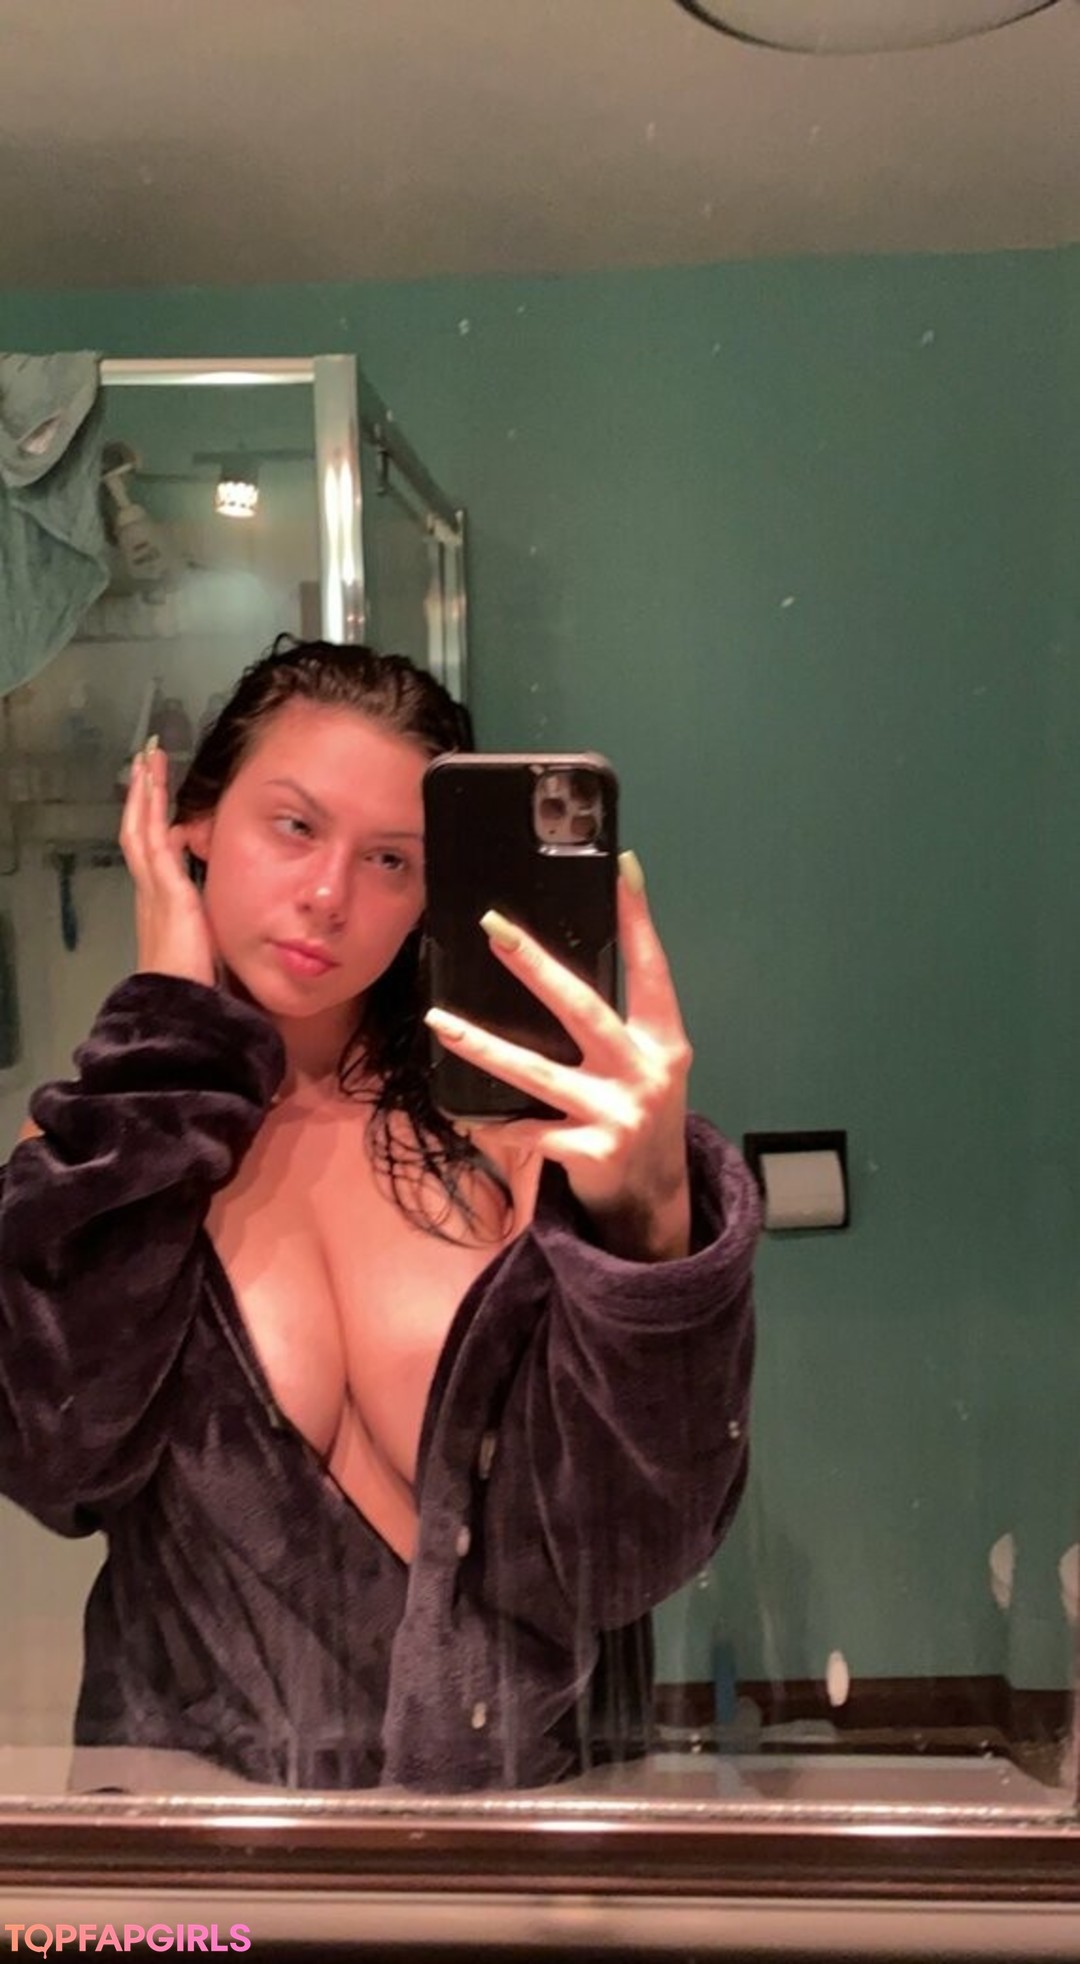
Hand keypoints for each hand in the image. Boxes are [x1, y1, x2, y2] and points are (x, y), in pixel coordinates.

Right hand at [118, 742, 217, 987]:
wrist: (181, 1005)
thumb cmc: (194, 985)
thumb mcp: (202, 942)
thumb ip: (204, 918)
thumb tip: (208, 895)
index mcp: (159, 904)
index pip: (151, 852)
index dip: (151, 821)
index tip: (156, 797)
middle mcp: (151, 893)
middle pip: (139, 832)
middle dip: (143, 797)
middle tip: (144, 762)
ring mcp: (155, 891)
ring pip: (141, 830)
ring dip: (143, 795)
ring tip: (145, 763)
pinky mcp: (167, 893)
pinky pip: (153, 844)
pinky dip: (151, 815)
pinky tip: (154, 792)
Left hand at [425, 853, 693, 1261]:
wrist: (653, 1199)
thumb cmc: (639, 1116)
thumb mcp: (646, 1066)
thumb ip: (618, 1027)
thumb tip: (554, 973)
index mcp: (664, 1042)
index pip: (652, 969)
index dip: (638, 918)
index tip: (620, 867)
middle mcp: (644, 1071)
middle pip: (583, 1007)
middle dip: (534, 965)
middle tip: (494, 928)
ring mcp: (617, 1113)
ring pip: (536, 1070)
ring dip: (482, 1045)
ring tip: (439, 1021)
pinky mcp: (589, 1151)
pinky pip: (526, 1129)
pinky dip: (494, 1123)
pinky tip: (465, 1113)